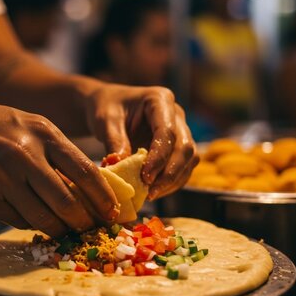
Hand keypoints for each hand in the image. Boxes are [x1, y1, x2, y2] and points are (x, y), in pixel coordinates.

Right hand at [0, 98, 118, 236]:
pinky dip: (30, 224)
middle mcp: (23, 155)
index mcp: (42, 133)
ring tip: (67, 231)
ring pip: (42, 218)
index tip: (113, 211)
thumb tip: (86, 188)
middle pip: (66, 202)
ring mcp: (0, 178)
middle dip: (84, 222)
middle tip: (92, 228)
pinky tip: (35, 221)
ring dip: (59, 230)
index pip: (85, 171)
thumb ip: (56, 152)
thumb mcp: (29, 124)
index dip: (103, 197)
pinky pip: (15, 220)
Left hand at [85, 84, 198, 199]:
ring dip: (173, 181)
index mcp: (160, 100)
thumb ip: (115, 141)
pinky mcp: (178, 147)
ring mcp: (181, 130)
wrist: (109, 107)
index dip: (159, 157)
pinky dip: (172, 183)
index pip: (167, 132)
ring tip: (150, 195)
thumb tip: (120, 166)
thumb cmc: (107, 109)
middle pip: (185, 147)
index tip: (145, 178)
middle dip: (170, 173)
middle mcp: (176, 114)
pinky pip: (184, 168)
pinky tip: (153, 192)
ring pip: (189, 160)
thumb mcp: (106, 122)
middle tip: (150, 192)